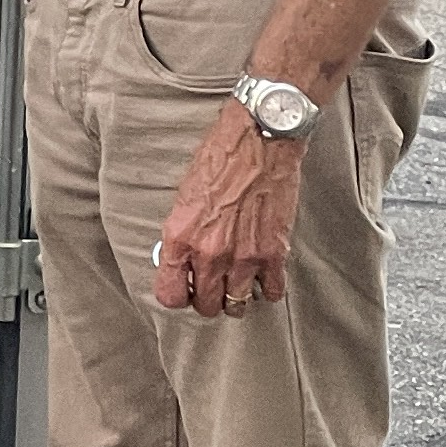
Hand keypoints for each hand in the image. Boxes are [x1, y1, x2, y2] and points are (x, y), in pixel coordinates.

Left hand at [152, 105, 305, 316]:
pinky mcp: (274, 253)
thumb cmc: (221, 159)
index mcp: (181, 237)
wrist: (259, 140)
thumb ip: (183, 233)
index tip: (185, 289)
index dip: (177, 295)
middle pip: (206, 305)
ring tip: (238, 282)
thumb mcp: (185, 196)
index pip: (170, 294)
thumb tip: (181, 258)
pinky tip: (264, 274)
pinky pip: (272, 292)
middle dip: (207, 299)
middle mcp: (211, 253)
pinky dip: (268, 288)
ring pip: (237, 304)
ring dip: (237, 296)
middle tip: (213, 285)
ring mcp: (244, 257)